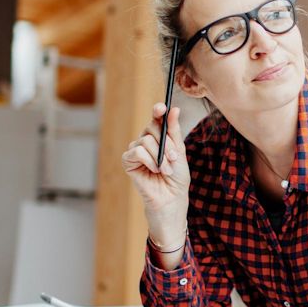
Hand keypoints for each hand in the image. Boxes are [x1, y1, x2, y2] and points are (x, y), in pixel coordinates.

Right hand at [121, 103, 190, 241]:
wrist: (171, 198)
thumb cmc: (177, 177)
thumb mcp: (179, 151)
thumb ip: (174, 131)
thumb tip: (173, 109)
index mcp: (160, 136)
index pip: (156, 118)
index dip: (158, 111)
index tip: (162, 107)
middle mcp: (146, 140)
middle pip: (152, 127)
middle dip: (166, 143)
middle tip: (173, 159)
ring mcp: (136, 149)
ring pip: (146, 140)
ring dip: (160, 156)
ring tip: (166, 170)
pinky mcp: (128, 160)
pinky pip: (137, 151)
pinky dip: (149, 160)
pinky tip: (154, 171)